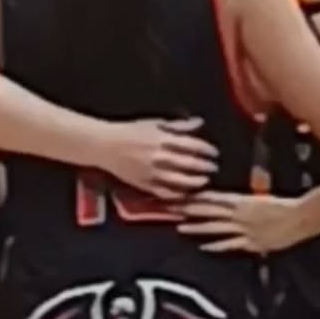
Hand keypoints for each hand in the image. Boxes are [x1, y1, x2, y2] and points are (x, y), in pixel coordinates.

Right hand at [99, 118, 217, 201]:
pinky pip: (167, 194)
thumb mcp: (154, 123)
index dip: (207, 150)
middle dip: (206, 167)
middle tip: (213, 168)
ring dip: (196, 183)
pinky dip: (179, 195)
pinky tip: (186, 193)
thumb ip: (178, 126)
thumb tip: (199, 123)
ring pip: (182, 182)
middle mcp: (160, 157)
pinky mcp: (145, 185)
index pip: (194, 146)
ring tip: (203, 181)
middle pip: (191, 165)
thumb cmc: (130, 131)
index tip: (214, 153)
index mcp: (163, 139)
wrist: (105, 145)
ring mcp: (153, 173)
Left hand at [179, 191, 302, 254]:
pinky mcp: (251, 242)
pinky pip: (230, 244)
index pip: (213, 197)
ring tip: (180, 226)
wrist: (300, 217)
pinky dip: (216, 245)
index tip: (181, 194)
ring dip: (197, 226)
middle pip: (209, 210)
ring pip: (215, 226)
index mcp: (242, 199)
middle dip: (190, 209)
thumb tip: (234, 200)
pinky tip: (204, 247)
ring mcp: (243, 229)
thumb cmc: (286, 205)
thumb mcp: (263, 197)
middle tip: (172, 207)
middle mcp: (239, 213)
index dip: (196, 197)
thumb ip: (247, 200)